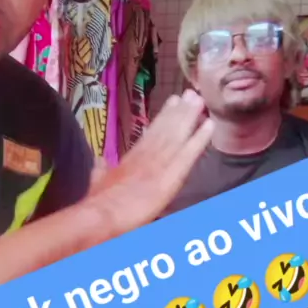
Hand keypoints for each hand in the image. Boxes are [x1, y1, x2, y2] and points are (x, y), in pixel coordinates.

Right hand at [87, 91, 212, 234]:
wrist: (102, 214)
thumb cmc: (98, 204)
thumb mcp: (97, 182)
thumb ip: (100, 170)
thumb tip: (98, 160)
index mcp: (132, 157)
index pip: (151, 134)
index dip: (164, 117)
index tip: (173, 102)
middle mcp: (147, 155)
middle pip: (166, 129)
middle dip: (179, 111)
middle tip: (192, 94)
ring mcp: (159, 163)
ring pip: (178, 135)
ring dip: (190, 117)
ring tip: (200, 100)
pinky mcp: (170, 175)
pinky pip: (189, 154)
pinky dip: (200, 139)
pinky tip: (209, 125)